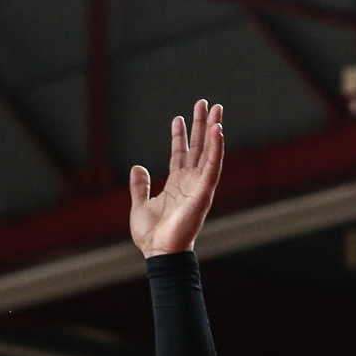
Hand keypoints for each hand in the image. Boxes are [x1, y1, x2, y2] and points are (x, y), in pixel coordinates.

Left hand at [129, 100, 224, 258]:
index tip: (179, 117)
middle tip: (205, 102)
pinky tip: (218, 130)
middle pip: (198, 147)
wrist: (159, 252)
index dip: (179, 135)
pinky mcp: (205, 192)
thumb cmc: (151, 235)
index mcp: (176, 184)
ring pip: (209, 151)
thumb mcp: (140, 204)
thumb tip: (137, 167)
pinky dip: (217, 148)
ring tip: (216, 109)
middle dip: (201, 125)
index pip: (180, 153)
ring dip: (213, 130)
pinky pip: (214, 166)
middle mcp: (190, 182)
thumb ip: (140, 186)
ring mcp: (199, 186)